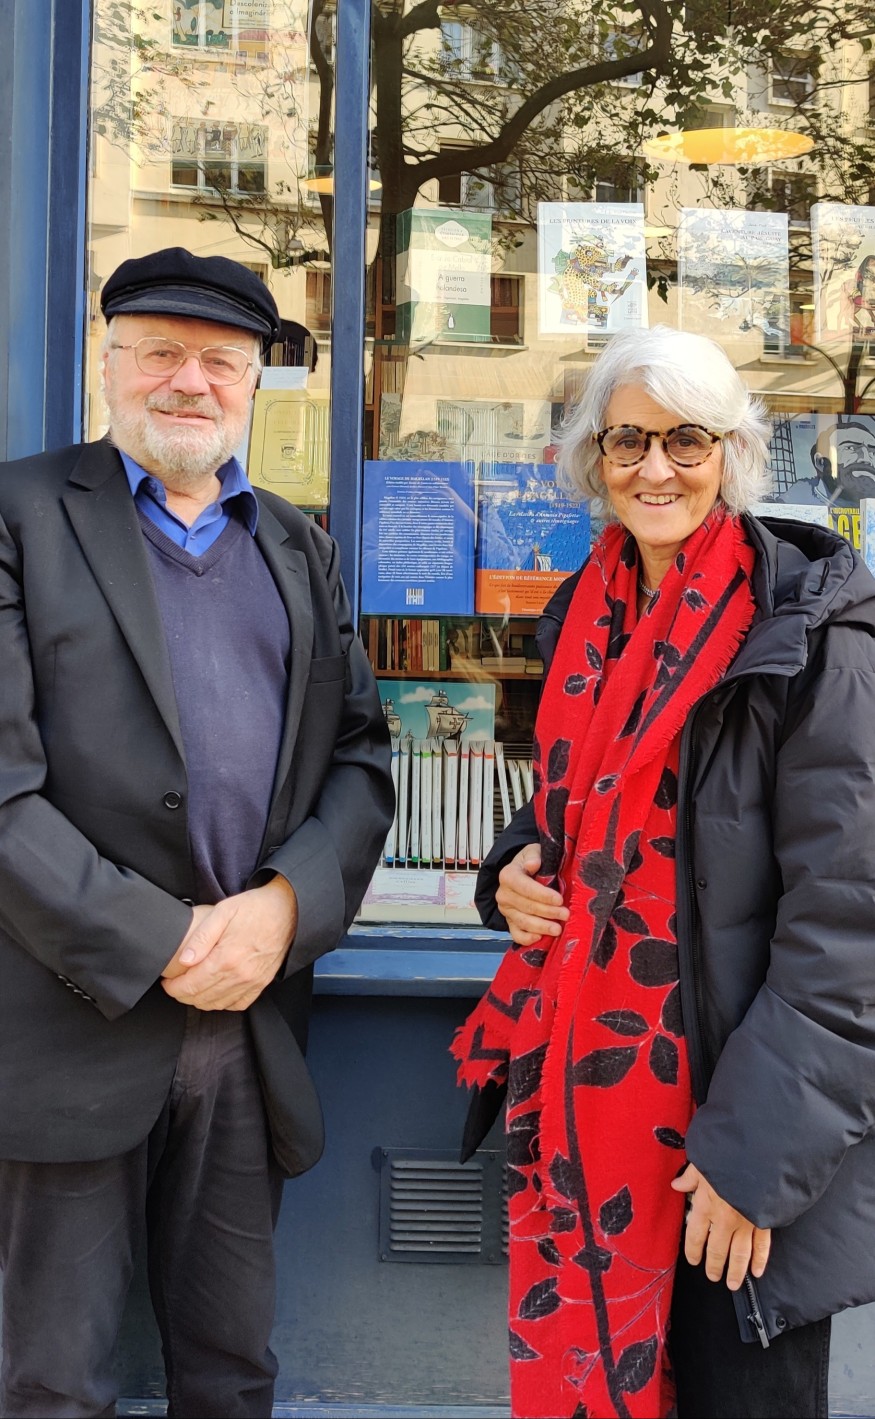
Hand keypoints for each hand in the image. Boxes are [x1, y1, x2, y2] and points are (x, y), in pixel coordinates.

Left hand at [161, 877, 297, 1010]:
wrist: (288, 909)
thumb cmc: (255, 908)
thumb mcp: (223, 911)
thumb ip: (201, 937)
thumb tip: (185, 960)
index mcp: (226, 958)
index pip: (192, 985)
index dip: (174, 988)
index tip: (167, 983)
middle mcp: (240, 975)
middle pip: (202, 998)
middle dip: (183, 995)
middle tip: (175, 985)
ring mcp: (252, 982)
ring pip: (218, 1004)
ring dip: (200, 1000)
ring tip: (191, 989)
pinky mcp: (262, 983)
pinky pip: (238, 1004)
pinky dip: (223, 1003)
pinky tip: (215, 993)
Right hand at [496, 843, 568, 946]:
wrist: (523, 872)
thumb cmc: (532, 862)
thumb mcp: (533, 851)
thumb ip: (534, 855)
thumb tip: (534, 863)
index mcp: (508, 875)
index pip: (524, 887)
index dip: (542, 895)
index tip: (559, 899)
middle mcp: (504, 894)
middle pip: (526, 906)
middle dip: (548, 912)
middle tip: (565, 914)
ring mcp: (506, 910)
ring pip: (523, 922)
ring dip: (541, 927)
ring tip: (558, 929)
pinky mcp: (510, 922)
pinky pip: (516, 934)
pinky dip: (527, 938)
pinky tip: (540, 937)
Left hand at [671, 1162, 770, 1290]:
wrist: (758, 1156)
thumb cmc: (726, 1157)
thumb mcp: (702, 1163)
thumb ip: (690, 1177)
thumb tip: (677, 1184)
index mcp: (706, 1205)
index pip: (694, 1235)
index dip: (693, 1250)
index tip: (693, 1260)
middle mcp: (724, 1219)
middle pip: (717, 1250)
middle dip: (714, 1266)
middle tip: (712, 1276)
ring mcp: (746, 1223)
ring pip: (739, 1254)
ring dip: (735, 1271)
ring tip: (732, 1284)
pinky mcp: (764, 1222)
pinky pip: (762, 1246)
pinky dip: (760, 1260)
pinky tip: (757, 1272)